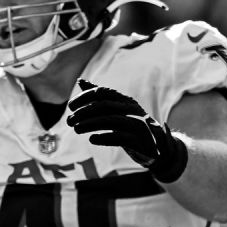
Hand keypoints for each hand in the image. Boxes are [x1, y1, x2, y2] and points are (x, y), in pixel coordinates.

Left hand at [66, 79, 187, 181]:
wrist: (157, 145)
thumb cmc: (131, 125)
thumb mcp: (117, 109)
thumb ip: (100, 96)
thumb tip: (80, 81)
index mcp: (125, 100)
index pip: (102, 92)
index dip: (84, 97)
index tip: (70, 106)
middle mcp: (131, 110)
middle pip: (104, 106)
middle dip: (83, 112)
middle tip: (69, 121)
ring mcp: (137, 124)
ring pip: (110, 120)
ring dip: (89, 124)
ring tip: (75, 129)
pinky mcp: (139, 141)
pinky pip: (119, 137)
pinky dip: (104, 137)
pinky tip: (92, 139)